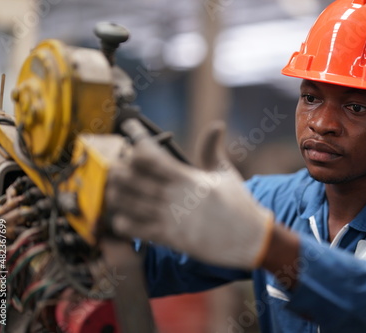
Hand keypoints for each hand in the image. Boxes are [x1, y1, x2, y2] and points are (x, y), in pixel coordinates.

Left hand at [106, 122, 273, 268]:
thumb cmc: (239, 204)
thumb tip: (216, 124)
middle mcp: (176, 197)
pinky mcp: (171, 238)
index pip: (152, 155)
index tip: (128, 126)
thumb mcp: (226, 173)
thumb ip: (212, 149)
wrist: (250, 238)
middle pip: (132, 178)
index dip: (136, 138)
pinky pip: (136, 229)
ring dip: (116, 193)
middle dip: (119, 168)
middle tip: (118, 164)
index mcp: (188, 178)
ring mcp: (171, 218)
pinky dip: (123, 222)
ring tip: (114, 188)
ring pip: (129, 203)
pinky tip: (123, 215)